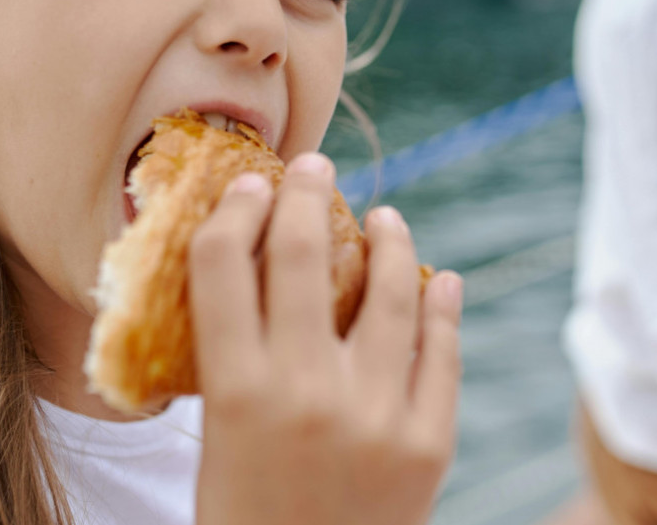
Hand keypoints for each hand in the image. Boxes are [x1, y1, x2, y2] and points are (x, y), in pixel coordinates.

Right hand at [189, 152, 463, 524]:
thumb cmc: (241, 517)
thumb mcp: (214, 438)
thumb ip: (233, 358)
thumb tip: (256, 267)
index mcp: (233, 391)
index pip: (225, 262)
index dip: (234, 209)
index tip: (247, 185)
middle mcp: (304, 391)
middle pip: (305, 255)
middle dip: (306, 194)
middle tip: (311, 167)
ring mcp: (375, 415)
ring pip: (389, 290)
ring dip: (388, 238)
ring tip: (386, 216)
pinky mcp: (429, 443)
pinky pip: (440, 352)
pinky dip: (442, 306)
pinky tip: (440, 277)